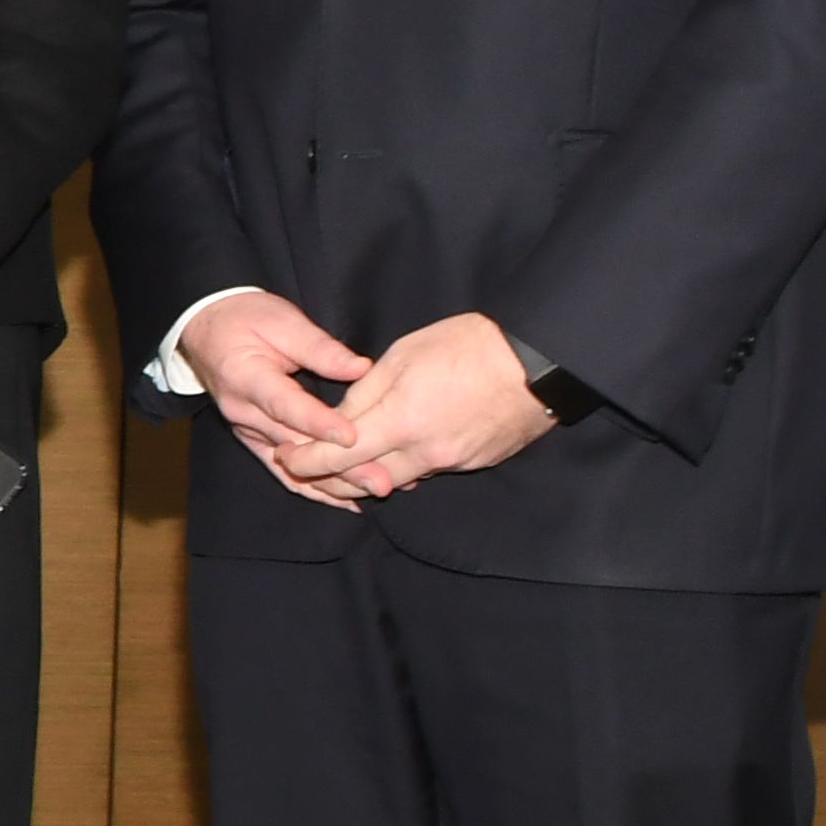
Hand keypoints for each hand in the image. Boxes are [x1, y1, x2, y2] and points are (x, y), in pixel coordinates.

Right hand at [179, 287, 373, 509]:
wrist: (208, 329)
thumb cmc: (246, 318)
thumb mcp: (282, 321)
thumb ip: (320, 347)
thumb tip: (360, 368)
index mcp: (246, 377)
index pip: (286, 406)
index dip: (320, 424)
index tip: (353, 437)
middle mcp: (243, 412)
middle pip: (295, 445)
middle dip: (339, 464)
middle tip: (381, 479)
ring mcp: (247, 430)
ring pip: (292, 465)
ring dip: (333, 482)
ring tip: (372, 492)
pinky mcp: (254, 439)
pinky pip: (283, 471)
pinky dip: (313, 487)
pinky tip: (345, 500)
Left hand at [278, 310, 556, 502]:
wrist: (540, 361)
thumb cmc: (468, 346)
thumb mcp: (403, 357)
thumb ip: (365, 394)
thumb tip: (339, 420)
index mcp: (401, 422)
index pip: (337, 455)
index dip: (304, 460)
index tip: (285, 456)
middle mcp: (426, 452)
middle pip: (363, 480)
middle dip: (328, 477)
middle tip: (304, 465)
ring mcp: (453, 461)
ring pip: (396, 479)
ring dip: (366, 475)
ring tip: (344, 461)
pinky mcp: (476, 463)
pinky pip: (428, 471)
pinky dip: (405, 466)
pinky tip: (396, 453)